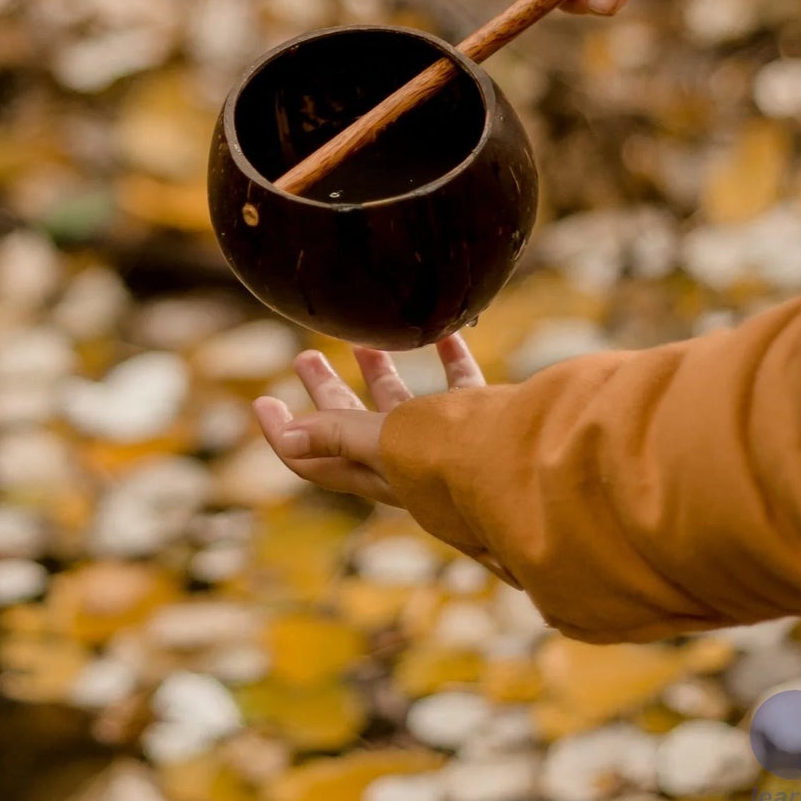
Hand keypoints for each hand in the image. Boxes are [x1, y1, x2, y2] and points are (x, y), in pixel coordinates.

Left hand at [252, 334, 485, 507]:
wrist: (539, 466)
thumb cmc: (457, 459)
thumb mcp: (389, 442)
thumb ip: (342, 435)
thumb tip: (287, 439)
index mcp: (377, 471)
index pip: (314, 461)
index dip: (284, 436)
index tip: (261, 402)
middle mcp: (406, 460)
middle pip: (350, 427)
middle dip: (325, 393)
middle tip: (304, 356)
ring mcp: (444, 441)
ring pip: (401, 405)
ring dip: (378, 371)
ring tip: (361, 336)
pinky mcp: (481, 421)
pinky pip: (458, 385)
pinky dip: (446, 357)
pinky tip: (441, 330)